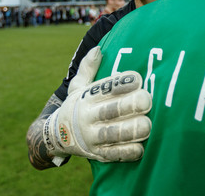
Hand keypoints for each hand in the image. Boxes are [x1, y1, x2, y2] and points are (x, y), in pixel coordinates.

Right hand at [43, 46, 151, 163]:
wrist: (57, 136)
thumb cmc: (76, 105)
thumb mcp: (77, 86)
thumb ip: (87, 68)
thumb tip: (98, 49)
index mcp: (85, 99)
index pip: (104, 90)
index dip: (121, 84)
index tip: (138, 79)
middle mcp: (87, 118)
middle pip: (110, 112)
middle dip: (129, 106)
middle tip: (147, 100)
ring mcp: (91, 138)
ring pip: (112, 135)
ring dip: (130, 131)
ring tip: (147, 125)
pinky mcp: (97, 154)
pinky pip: (113, 155)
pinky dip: (127, 152)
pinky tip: (140, 148)